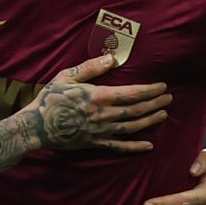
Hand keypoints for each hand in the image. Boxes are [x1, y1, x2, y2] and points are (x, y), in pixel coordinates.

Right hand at [28, 53, 171, 153]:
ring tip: (163, 115)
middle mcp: (104, 115)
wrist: (37, 127)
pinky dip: (135, 147)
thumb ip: (91, 67)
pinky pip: (120, 146)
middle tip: (169, 99)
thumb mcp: (67, 77)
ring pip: (132, 126)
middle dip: (155, 104)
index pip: (132, 93)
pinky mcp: (96, 143)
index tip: (162, 86)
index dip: (150, 90)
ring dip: (150, 121)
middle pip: (137, 110)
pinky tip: (148, 146)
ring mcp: (101, 131)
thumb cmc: (50, 99)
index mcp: (99, 96)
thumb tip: (112, 58)